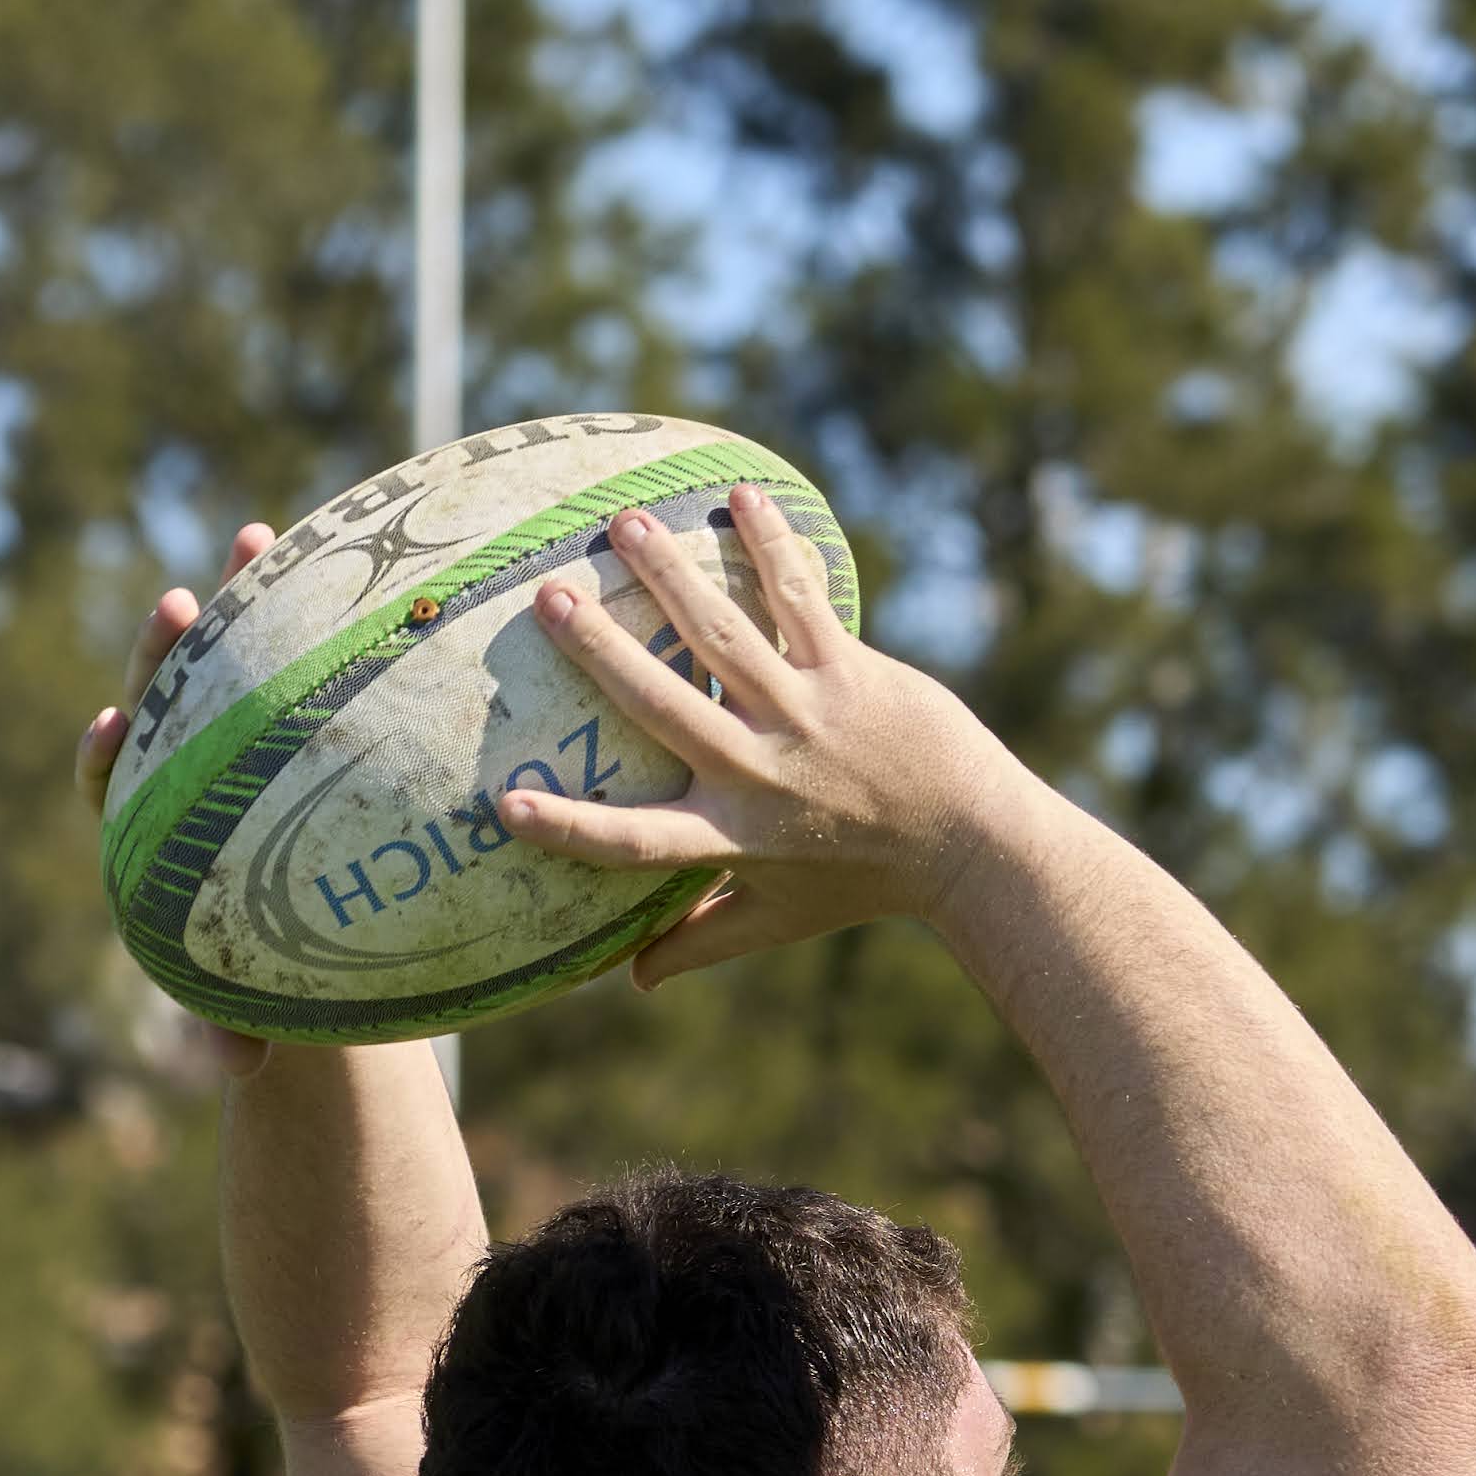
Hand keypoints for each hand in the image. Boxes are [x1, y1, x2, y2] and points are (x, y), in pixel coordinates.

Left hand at [78, 521, 278, 1071]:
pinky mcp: (302, 713)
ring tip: (254, 535)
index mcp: (158, 833)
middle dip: (164, 653)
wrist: (326, 945)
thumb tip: (229, 1066)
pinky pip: (304, 656)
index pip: (111, 784)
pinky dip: (314, 611)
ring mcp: (245, 733)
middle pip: (163, 701)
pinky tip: (348, 561)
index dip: (105, 756)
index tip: (111, 730)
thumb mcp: (259, 1009)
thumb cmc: (280, 987)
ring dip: (239, 595)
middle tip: (176, 606)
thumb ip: (235, 1028)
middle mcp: (191, 770)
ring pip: (232, 658)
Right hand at [501, 484, 1035, 985]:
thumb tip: (630, 979)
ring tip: (624, 525)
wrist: (972, 843)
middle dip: (601, 652)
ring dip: (670, 574)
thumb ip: (701, 940)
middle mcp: (760, 770)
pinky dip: (770, 545)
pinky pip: (800, 598)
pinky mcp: (851, 671)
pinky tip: (738, 496)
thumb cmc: (866, 881)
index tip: (504, 804)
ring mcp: (805, 713)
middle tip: (548, 598)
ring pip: (724, 634)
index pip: (634, 842)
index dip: (569, 826)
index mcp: (732, 835)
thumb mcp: (779, 919)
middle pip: (664, 705)